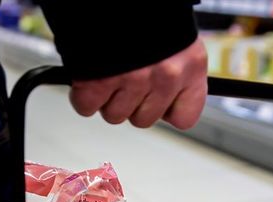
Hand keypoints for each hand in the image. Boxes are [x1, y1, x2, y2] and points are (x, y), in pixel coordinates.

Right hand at [69, 38, 207, 129]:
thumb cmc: (140, 6)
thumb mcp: (171, 38)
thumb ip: (172, 70)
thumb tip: (162, 102)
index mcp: (190, 65)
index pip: (185, 116)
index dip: (166, 110)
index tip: (157, 100)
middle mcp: (166, 76)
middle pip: (144, 119)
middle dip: (130, 102)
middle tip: (123, 76)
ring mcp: (133, 80)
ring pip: (115, 115)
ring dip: (106, 97)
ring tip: (106, 69)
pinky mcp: (98, 80)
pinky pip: (86, 106)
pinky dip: (82, 94)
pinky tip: (88, 73)